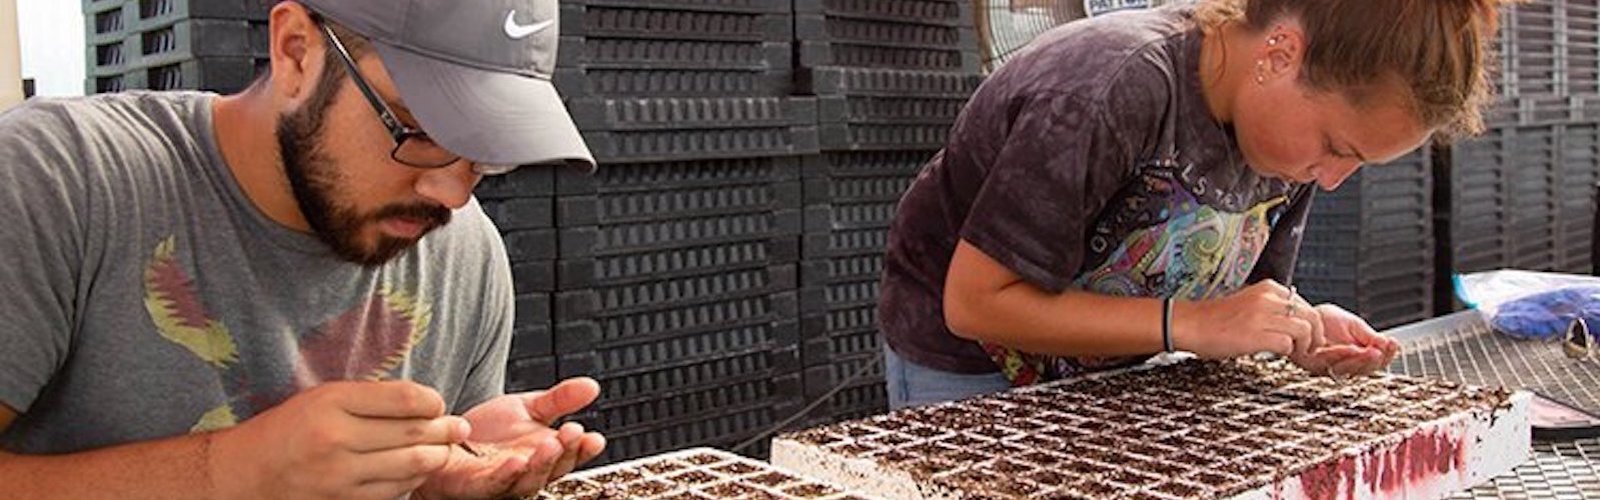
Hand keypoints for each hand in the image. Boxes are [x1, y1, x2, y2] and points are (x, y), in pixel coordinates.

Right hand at [209, 380, 467, 499]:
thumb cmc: (290, 429)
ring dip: (437, 457)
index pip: (404, 398)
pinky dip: (414, 479)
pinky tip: (420, 470)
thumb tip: (428, 404)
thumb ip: (371, 398)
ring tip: (446, 449)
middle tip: (461, 427)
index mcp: (332, 402)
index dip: (433, 401)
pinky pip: (394, 491)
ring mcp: (340, 475)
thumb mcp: (323, 398)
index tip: (440, 404)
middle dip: (446, 431)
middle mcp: (336, 438)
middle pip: (413, 434)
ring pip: (410, 466)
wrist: (245, 474)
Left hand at [413, 377, 606, 499]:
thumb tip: (592, 386)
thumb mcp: (528, 408)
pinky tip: (515, 461)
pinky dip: (506, 475)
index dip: (584, 449)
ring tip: (550, 444)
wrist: (445, 438)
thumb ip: (559, 400)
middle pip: (554, 468)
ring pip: (529, 480)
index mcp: (545, 454)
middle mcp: (528, 471)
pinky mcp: (477, 486)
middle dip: (566, 451)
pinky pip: (494, 484)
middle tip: (572, 431)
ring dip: (541, 464)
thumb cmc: (487, 432)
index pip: (571, 454)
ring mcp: (504, 481)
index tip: (595, 438)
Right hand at [1174, 280, 1323, 359]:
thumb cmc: (1215, 319)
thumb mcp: (1249, 302)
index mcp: (1268, 288)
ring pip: (1304, 330)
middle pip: (1311, 316)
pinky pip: (1287, 344)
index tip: (1306, 336)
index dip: (1311, 323)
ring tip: (1295, 353)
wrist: (1189, 324)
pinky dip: (1287, 352)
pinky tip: (1278, 355)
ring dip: (1305, 346)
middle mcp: (1268, 298)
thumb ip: (1272, 307)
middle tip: (1310, 348)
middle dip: (1316, 336)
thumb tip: (1295, 321)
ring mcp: (1262, 316)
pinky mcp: (1256, 335)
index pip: (1305, 304)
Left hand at [1290, 304, 1401, 377]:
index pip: (1375, 362)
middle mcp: (1342, 365)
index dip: (1387, 355)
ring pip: (1347, 368)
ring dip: (1361, 360)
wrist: (1302, 313)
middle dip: (1375, 360)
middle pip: (1363, 370)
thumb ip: (1369, 336)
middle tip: (1383, 350)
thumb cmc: (1326, 321)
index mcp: (1355, 358)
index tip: (1393, 344)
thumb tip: (1388, 343)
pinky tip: (1350, 348)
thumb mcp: (1354, 325)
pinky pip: (1327, 362)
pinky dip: (1340, 355)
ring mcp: (1327, 366)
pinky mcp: (1310, 363)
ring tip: (1372, 351)